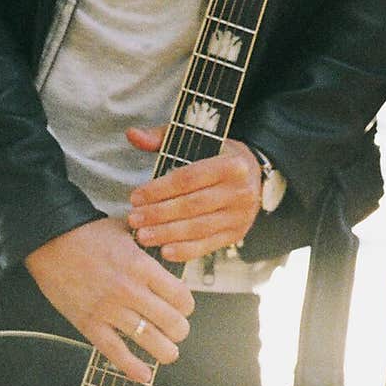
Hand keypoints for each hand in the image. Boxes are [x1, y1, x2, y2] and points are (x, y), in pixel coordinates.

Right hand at [24, 217, 194, 384]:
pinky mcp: (90, 325)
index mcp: (142, 266)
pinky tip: (144, 375)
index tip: (183, 308)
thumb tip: (166, 251)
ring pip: (149, 340)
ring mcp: (109, 310)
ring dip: (165, 351)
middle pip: (172, 322)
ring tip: (168, 353)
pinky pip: (116, 353)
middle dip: (179, 331)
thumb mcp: (126, 231)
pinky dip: (133, 368)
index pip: (181, 297)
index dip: (186, 306)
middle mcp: (130, 290)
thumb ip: (148, 246)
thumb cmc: (86, 234)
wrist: (49, 240)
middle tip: (177, 332)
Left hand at [126, 126, 261, 260]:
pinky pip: (207, 246)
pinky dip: (185, 251)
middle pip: (192, 205)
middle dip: (159, 214)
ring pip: (198, 228)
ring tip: (142, 236)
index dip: (160, 189)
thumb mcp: (197, 141)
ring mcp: (239, 216)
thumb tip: (132, 134)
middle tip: (133, 219)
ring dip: (167, 234)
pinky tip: (164, 251)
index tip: (136, 197)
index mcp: (231, 164)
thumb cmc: (217, 156)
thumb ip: (163, 138)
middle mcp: (239, 191)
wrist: (253, 176)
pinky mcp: (236, 234)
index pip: (189, 178)